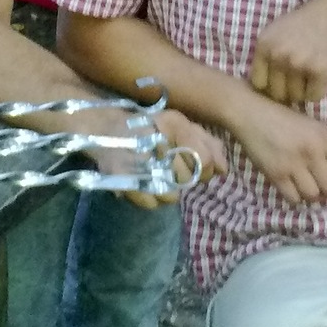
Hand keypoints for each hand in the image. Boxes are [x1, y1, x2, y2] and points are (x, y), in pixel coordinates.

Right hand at [86, 106, 226, 209]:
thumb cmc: (149, 126)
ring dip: (166, 189)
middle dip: (184, 178)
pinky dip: (149, 198)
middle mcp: (157, 140)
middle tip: (170, 168)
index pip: (203, 161)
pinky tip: (144, 183)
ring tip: (156, 176)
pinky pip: (150, 203)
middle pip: (187, 179)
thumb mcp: (180, 125)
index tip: (196, 165)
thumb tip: (223, 170)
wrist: (103, 126)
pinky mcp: (121, 178)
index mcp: (174, 123)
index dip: (204, 168)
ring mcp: (137, 161)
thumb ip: (206, 144)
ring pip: (171, 195)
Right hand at [229, 92, 326, 205]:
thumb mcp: (314, 127)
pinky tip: (294, 188)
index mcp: (324, 139)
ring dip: (313, 196)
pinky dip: (296, 197)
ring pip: (313, 196)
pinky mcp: (275, 175)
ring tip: (309, 189)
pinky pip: (293, 199)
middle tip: (325, 189)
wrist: (252, 115)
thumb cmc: (285, 119)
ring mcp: (293, 165)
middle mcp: (312, 153)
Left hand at [249, 0, 326, 106]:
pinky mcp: (320, 71)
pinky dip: (319, 90)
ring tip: (312, 75)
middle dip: (288, 90)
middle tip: (299, 80)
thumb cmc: (306, 21)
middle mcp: (278, 55)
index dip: (270, 85)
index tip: (280, 82)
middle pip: (277, 93)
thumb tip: (262, 88)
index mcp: (264, 45)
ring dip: (305, 91)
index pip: (258, 83)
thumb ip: (267, 55)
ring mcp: (299, 64)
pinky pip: (314, 96)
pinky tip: (322, 76)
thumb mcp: (276, 32)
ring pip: (296, 97)